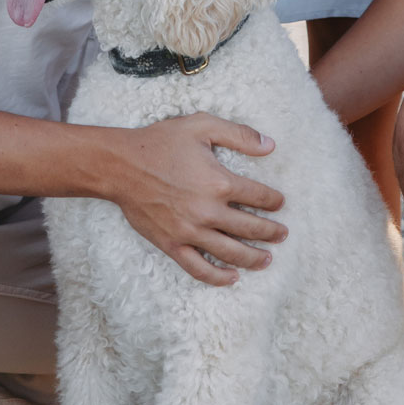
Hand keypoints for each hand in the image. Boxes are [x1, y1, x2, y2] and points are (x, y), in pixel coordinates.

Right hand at [100, 115, 286, 286]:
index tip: (280, 203)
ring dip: (252, 258)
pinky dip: (218, 277)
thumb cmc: (161, 142)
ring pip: (230, 253)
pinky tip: (232, 278)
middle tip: (282, 234)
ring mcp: (190, 231)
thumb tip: (270, 145)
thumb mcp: (202, 126)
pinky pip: (198, 268)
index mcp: (219, 182)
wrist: (121, 165)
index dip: (273, 201)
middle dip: (270, 232)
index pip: (258, 197)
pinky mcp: (172, 244)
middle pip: (249, 228)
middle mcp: (208, 211)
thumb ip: (239, 134)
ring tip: (266, 260)